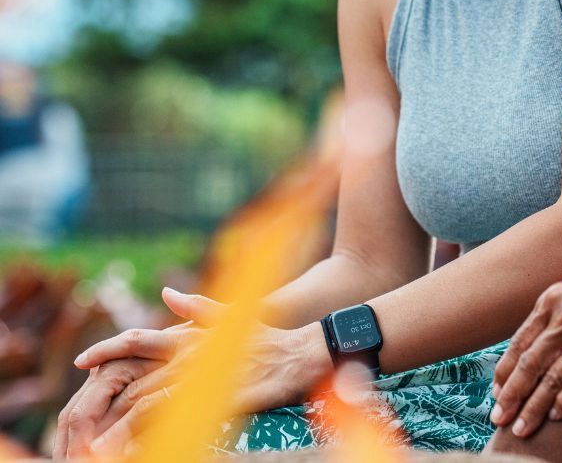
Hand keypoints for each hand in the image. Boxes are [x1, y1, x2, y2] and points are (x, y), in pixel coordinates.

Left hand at [70, 288, 329, 455]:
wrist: (306, 352)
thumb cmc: (269, 338)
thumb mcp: (232, 318)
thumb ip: (197, 309)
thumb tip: (167, 293)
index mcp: (192, 337)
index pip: (139, 341)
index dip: (108, 350)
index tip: (79, 362)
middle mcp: (194, 355)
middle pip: (137, 380)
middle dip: (104, 403)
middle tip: (77, 423)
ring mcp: (207, 378)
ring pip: (152, 404)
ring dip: (121, 429)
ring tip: (95, 449)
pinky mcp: (222, 399)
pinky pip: (183, 421)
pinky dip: (158, 435)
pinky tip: (142, 448)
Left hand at [489, 236, 561, 437]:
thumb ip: (560, 309)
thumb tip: (538, 340)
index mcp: (556, 297)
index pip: (521, 342)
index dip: (506, 372)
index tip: (497, 392)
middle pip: (531, 364)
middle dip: (512, 395)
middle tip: (499, 418)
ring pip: (553, 379)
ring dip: (535, 407)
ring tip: (522, 428)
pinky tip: (557, 416)